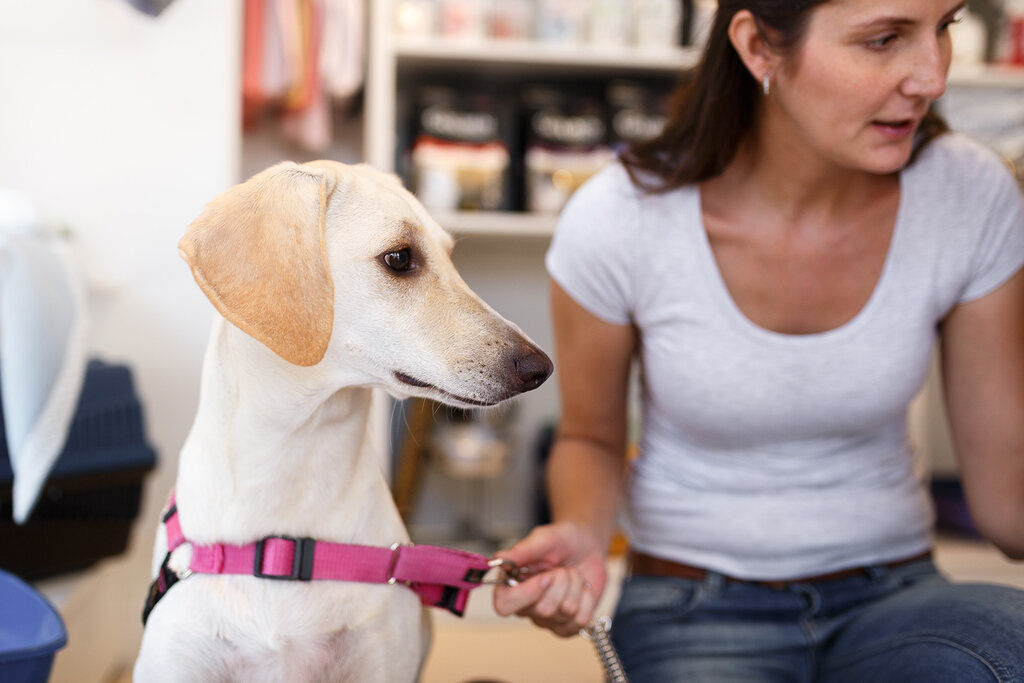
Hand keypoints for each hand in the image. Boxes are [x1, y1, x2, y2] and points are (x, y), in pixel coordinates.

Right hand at [492, 522, 607, 636]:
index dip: (526, 595)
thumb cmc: (562, 540)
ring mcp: (548, 619)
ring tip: (572, 573)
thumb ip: (521, 550)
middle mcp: (526, 606)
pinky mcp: (568, 625)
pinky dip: (587, 599)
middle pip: (543, 610)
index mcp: (511, 584)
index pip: (504, 605)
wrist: (587, 546)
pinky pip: (581, 620)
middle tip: (562, 568)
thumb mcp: (543, 539)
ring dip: (575, 586)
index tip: (546, 577)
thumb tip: (498, 559)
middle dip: (561, 582)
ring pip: (566, 612)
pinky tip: (582, 588)